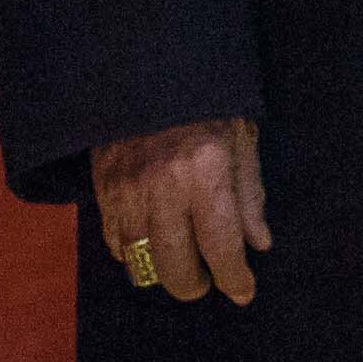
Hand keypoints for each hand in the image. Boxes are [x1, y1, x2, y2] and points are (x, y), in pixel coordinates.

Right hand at [89, 116, 265, 304]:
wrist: (150, 69)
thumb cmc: (208, 104)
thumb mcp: (242, 139)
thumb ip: (249, 195)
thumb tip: (259, 244)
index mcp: (207, 170)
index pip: (221, 244)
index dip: (234, 277)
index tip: (244, 292)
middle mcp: (164, 186)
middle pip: (175, 265)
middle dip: (194, 284)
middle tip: (207, 280)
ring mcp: (128, 191)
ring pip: (140, 261)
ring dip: (161, 273)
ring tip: (180, 267)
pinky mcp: (103, 190)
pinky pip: (115, 243)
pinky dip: (133, 254)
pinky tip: (151, 246)